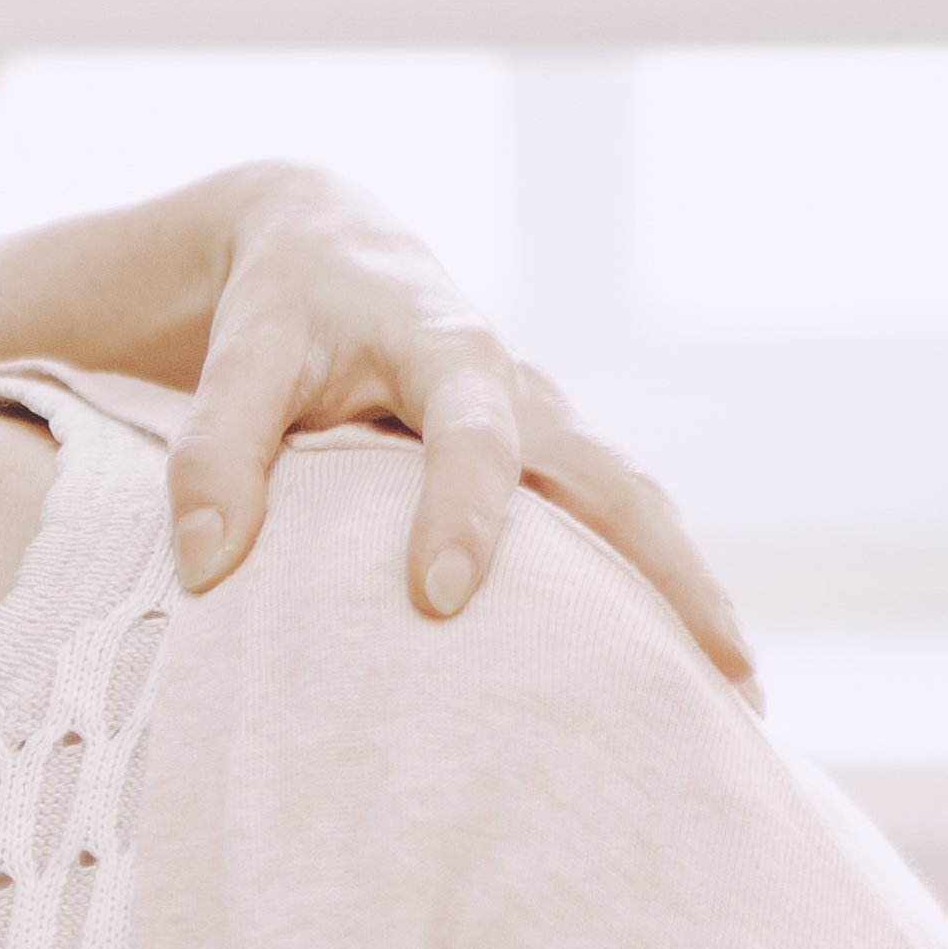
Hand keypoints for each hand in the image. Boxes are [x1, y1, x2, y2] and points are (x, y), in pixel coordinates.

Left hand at [172, 171, 756, 679]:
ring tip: (742, 701)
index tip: (439, 599)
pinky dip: (648, 594)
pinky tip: (675, 677)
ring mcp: (548, 430)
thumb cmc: (281, 307)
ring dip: (687, 596)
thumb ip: (214, 447)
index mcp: (448, 347)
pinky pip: (611, 530)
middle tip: (721, 676)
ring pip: (634, 513)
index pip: (472, 434)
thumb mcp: (238, 355)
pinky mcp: (546, 465)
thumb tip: (205, 563)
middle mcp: (523, 391)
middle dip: (671, 576)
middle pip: (617, 483)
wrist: (330, 247)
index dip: (462, 512)